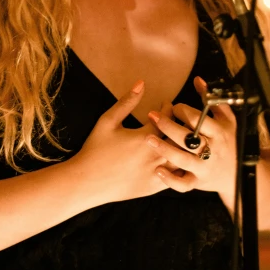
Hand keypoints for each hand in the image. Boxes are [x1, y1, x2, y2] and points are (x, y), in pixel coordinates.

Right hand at [72, 80, 170, 203]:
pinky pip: (177, 177)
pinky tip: (174, 159)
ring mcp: (157, 173)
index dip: (169, 107)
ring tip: (178, 139)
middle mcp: (155, 155)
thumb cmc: (96, 149)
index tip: (166, 104)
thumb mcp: (107, 121)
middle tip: (177, 119)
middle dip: (181, 125)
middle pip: (180, 137)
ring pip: (182, 158)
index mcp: (145, 137)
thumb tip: (141, 82)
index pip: (168, 117)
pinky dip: (179, 166)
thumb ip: (126, 101)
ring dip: (183, 147)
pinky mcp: (155, 187)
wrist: (87, 182)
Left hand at [146, 76, 236, 199]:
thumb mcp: (226, 118)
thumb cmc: (229, 140)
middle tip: (152, 116)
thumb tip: (198, 79)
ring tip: (148, 139)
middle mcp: (212, 150)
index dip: (182, 111)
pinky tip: (158, 170)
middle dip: (168, 126)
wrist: (239, 173)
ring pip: (183, 160)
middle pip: (188, 138)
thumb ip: (211, 99)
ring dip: (165, 149)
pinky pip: (183, 184)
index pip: (199, 119)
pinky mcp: (198, 182)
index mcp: (219, 132)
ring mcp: (204, 168)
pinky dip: (170, 179)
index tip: (171, 107)